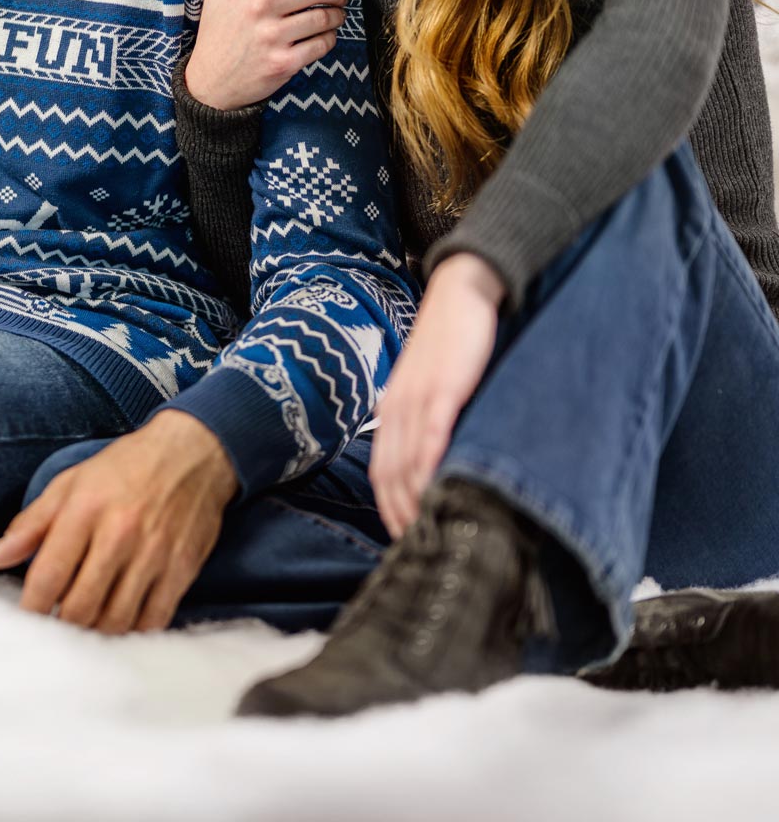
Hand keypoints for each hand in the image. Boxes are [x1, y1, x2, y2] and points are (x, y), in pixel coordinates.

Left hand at [0, 410, 238, 633]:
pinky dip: (133, 630)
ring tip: (88, 622)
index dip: (32, 608)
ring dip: (96, 631)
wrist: (193, 452)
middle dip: (63, 624)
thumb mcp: (72, 482)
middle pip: (80, 608)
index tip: (28, 617)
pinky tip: (122, 619)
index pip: (48, 576)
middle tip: (59, 623)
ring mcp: (154, 554)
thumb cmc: (125, 467)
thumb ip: (32, 523)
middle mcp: (119, 534)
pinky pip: (153, 620)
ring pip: (116, 621)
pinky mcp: (182, 569)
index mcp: (85, 509)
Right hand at [184, 0, 346, 110]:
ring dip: (338, 15)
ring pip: (324, 17)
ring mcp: (273, 37)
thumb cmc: (217, 33)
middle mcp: (260, 8)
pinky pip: (322, 45)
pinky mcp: (284, 63)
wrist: (209, 82)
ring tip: (336, 16)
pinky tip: (325, 37)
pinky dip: (330, 39)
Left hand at [369, 253, 505, 537]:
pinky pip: (432, 434)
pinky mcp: (442, 389)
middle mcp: (395, 408)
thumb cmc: (450, 345)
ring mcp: (416, 399)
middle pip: (390, 475)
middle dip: (401, 515)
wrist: (461, 294)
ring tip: (432, 533)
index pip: (381, 472)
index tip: (404, 539)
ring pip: (408, 462)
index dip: (389, 509)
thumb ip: (427, 421)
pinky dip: (433, 465)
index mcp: (390, 410)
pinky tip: (439, 489)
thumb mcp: (429, 387)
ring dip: (417, 501)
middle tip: (418, 549)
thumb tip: (435, 463)